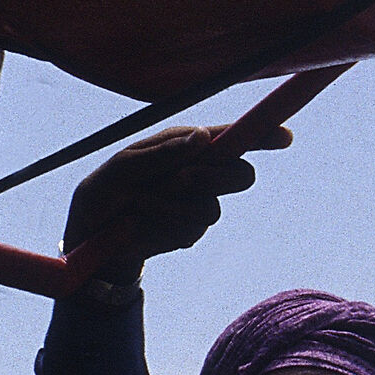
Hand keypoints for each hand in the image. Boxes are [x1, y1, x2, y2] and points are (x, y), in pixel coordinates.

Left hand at [64, 124, 290, 280]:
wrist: (89, 240)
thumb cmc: (101, 194)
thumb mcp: (121, 169)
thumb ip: (159, 154)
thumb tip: (201, 138)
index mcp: (184, 145)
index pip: (231, 137)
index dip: (262, 135)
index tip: (285, 137)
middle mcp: (197, 171)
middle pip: (240, 175)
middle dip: (212, 178)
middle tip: (178, 180)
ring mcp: (197, 203)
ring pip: (211, 208)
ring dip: (170, 206)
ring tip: (138, 203)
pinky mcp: (189, 231)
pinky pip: (191, 230)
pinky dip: (162, 226)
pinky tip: (141, 224)